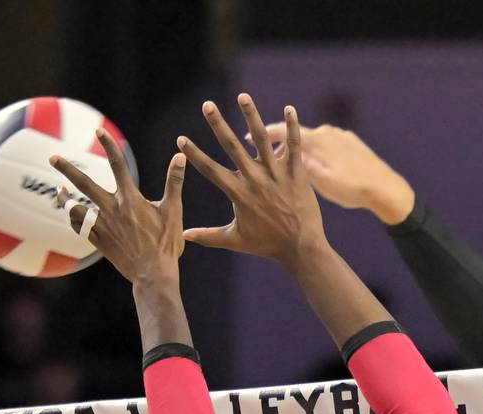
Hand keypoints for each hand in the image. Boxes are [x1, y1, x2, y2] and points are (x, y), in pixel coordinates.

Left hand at [49, 131, 185, 285]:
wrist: (153, 274)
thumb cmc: (166, 243)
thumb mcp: (173, 211)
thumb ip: (174, 182)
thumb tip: (180, 156)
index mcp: (130, 199)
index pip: (117, 165)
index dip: (108, 146)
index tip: (99, 132)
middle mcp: (112, 209)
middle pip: (84, 184)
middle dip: (67, 169)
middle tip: (51, 158)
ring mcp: (103, 226)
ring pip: (75, 208)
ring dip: (65, 198)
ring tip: (59, 191)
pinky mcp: (99, 242)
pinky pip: (80, 228)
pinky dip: (74, 220)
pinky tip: (71, 215)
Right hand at [180, 95, 326, 265]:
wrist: (301, 248)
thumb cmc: (267, 245)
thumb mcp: (235, 241)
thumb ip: (208, 236)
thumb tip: (183, 237)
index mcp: (238, 193)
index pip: (210, 169)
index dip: (194, 154)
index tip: (181, 139)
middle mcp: (256, 180)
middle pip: (232, 146)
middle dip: (218, 124)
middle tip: (207, 104)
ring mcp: (277, 174)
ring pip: (262, 139)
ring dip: (251, 116)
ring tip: (243, 96)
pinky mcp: (297, 173)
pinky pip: (295, 145)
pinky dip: (292, 126)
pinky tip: (289, 108)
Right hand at [260, 121, 413, 225]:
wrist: (385, 188)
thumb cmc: (352, 189)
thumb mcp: (322, 182)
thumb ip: (301, 166)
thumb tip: (282, 155)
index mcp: (318, 141)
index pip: (283, 132)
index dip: (263, 135)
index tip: (247, 137)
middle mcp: (328, 133)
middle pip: (296, 132)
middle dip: (278, 139)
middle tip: (261, 145)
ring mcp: (340, 135)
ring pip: (313, 137)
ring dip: (298, 144)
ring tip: (288, 155)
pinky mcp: (350, 142)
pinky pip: (326, 142)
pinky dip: (316, 149)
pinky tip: (314, 159)